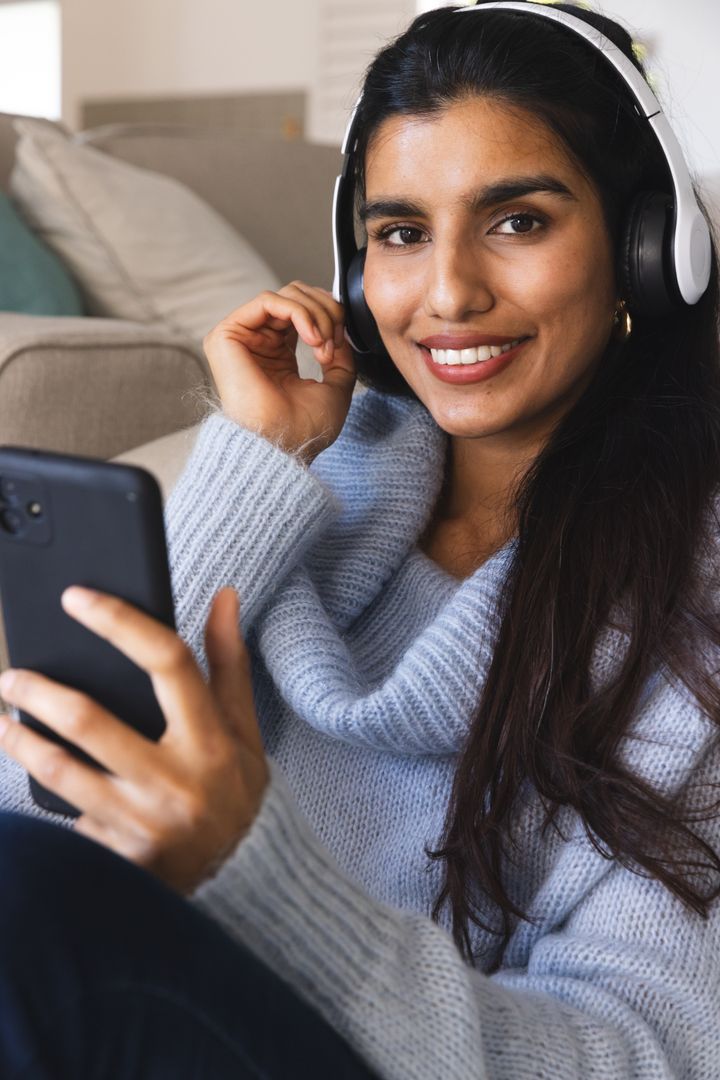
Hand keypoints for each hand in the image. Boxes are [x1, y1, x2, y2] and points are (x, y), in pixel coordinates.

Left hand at [0, 585, 267, 895]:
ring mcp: (144, 822)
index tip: (77, 598)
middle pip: (91, 720)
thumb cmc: (237, 787)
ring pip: (61, 771)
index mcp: (211, 739)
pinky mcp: (120, 855)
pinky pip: (67, 818)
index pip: (168, 663)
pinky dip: (43, 792)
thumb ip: (228, 659)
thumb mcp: (242, 725)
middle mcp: (177, 781)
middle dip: (39, 692)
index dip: (120, 622)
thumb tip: (224, 595)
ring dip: (21, 740)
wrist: (245, 873)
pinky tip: (29, 768)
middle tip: (12, 677)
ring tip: (3, 718)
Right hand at [203, 281, 356, 463]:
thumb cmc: (304, 429)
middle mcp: (258, 342)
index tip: (341, 346)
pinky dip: (299, 313)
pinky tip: (311, 337)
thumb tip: (341, 330)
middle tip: (334, 342)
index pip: (305, 310)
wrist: (283, 446)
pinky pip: (270, 300)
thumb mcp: (336, 386)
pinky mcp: (228, 334)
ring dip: (316, 314)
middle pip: (297, 295)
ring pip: (287, 295)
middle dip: (327, 312)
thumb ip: (340, 355)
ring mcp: (242, 337)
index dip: (332, 317)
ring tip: (323, 344)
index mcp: (278, 354)